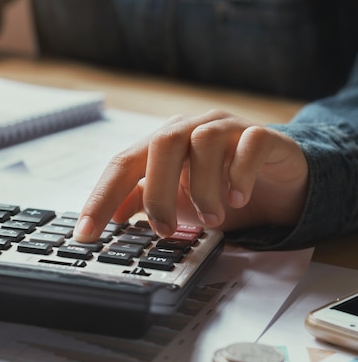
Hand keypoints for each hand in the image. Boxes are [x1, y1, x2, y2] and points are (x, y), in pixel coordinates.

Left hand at [74, 110, 308, 240]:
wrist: (277, 180)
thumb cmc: (219, 186)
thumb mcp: (176, 198)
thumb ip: (142, 200)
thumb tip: (111, 214)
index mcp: (163, 143)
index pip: (123, 164)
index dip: (101, 197)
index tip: (86, 233)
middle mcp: (191, 128)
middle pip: (162, 145)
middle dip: (158, 193)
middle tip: (165, 230)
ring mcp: (227, 128)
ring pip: (204, 141)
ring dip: (203, 187)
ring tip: (212, 220)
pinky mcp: (262, 135)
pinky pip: (250, 144)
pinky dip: (240, 174)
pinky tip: (239, 198)